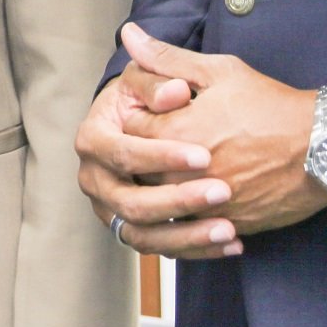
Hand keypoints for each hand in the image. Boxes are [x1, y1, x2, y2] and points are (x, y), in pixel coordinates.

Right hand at [76, 42, 241, 261]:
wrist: (150, 124)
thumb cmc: (152, 96)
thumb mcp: (154, 79)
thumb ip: (161, 77)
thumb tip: (176, 90)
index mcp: (93, 139)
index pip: (123, 153)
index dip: (161, 156)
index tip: (205, 156)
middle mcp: (94, 179)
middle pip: (131, 202)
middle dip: (178, 200)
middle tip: (223, 192)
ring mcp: (111, 209)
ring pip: (144, 235)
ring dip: (188, 235)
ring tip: (229, 229)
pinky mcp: (133, 230)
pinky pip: (161, 249)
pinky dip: (197, 249)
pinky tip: (232, 242)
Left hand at [117, 25, 326, 243]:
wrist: (324, 148)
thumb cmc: (272, 105)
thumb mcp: (220, 71)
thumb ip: (167, 59)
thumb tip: (129, 36)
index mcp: (176, 131)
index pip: (130, 129)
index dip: (140, 117)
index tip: (155, 112)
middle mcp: (183, 173)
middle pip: (140, 168)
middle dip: (146, 153)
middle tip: (169, 139)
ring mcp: (204, 203)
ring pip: (162, 201)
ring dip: (166, 184)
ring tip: (185, 165)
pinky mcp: (225, 225)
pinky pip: (192, 225)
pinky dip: (192, 211)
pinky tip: (204, 193)